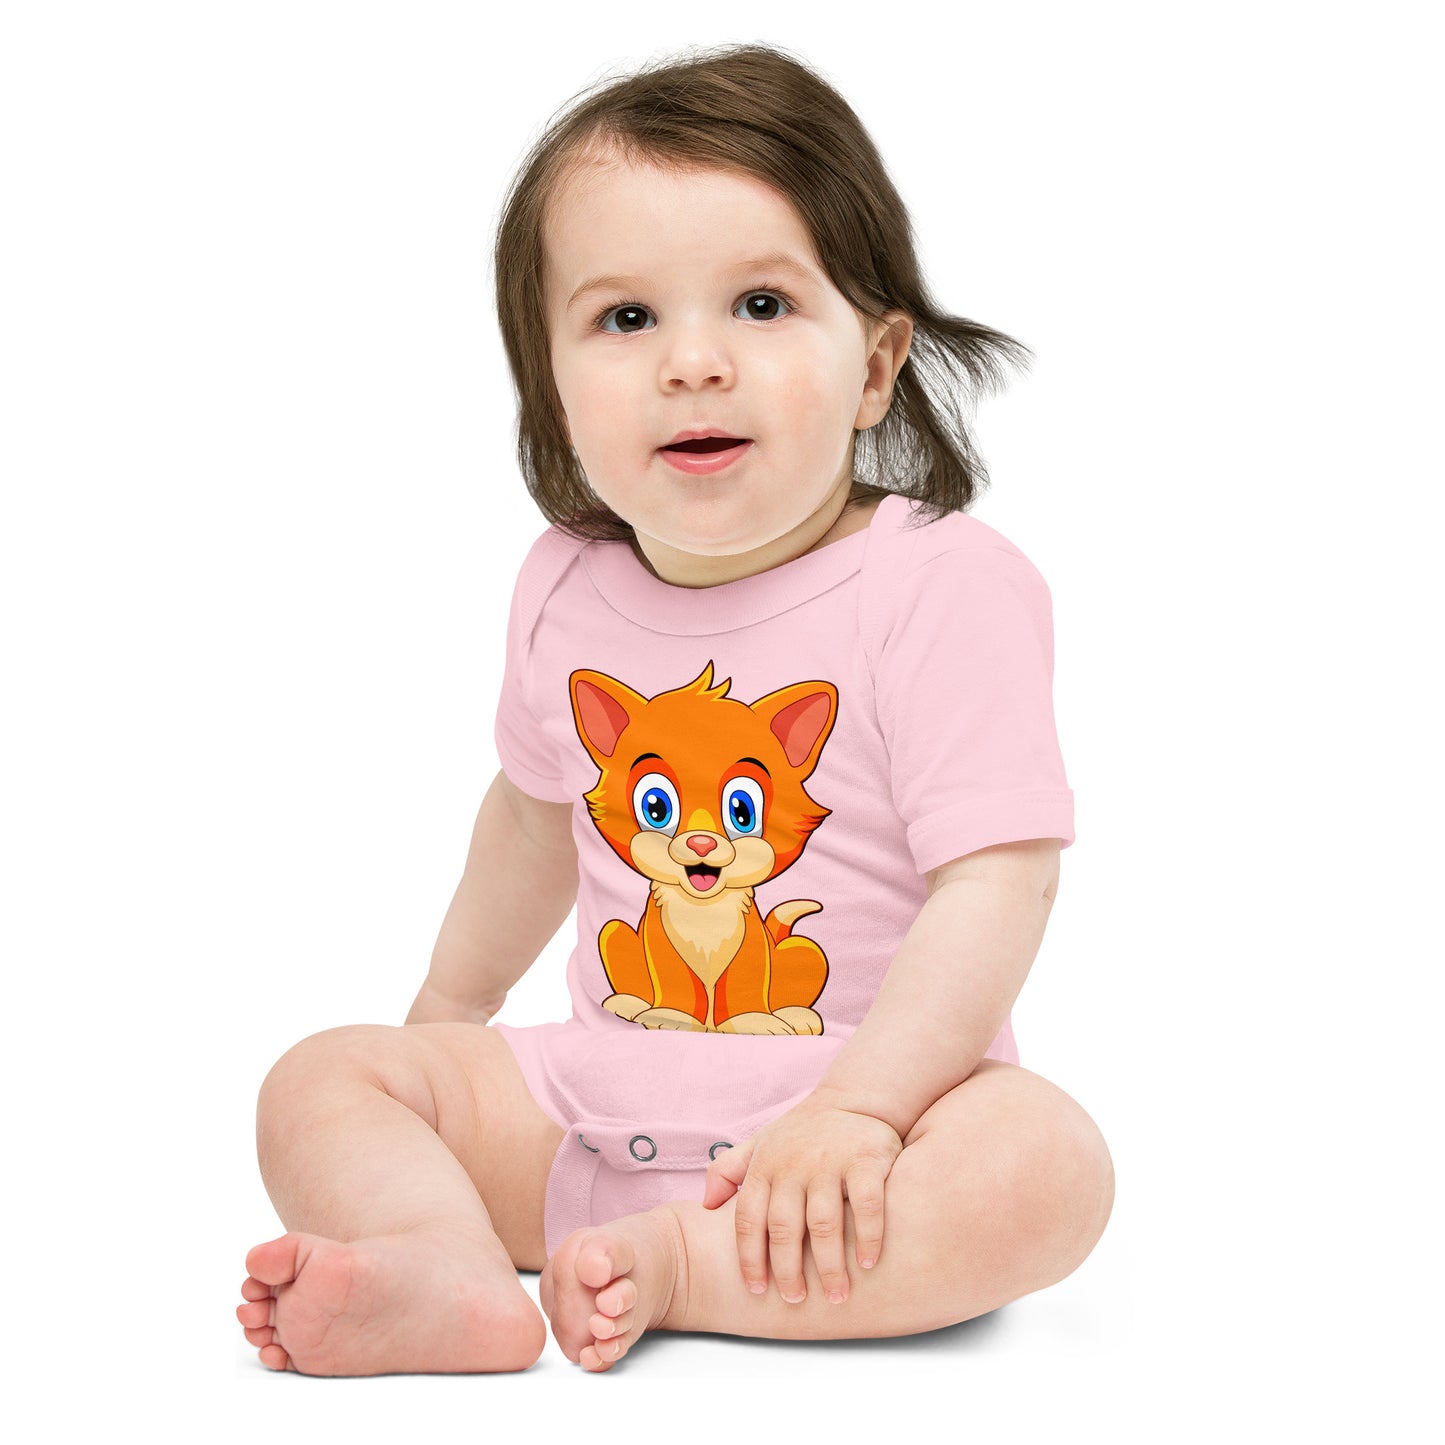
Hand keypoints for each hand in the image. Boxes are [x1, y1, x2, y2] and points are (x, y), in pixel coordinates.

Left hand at [701, 1093, 902, 1304]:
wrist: (852, 1098)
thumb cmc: (800, 1133)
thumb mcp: (759, 1144)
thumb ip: (728, 1171)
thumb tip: (703, 1206)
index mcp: (764, 1167)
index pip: (747, 1219)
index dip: (748, 1258)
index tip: (755, 1290)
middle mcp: (793, 1165)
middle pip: (783, 1228)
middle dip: (787, 1271)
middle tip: (795, 1300)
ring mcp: (830, 1163)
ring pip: (824, 1224)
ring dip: (830, 1265)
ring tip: (835, 1295)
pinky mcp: (866, 1161)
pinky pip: (867, 1206)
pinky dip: (867, 1237)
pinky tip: (866, 1263)